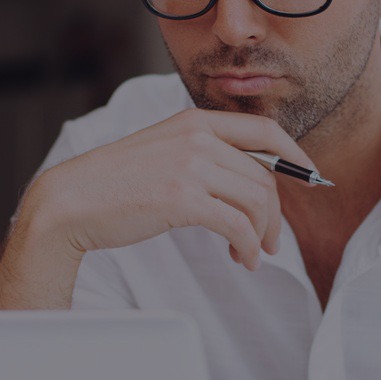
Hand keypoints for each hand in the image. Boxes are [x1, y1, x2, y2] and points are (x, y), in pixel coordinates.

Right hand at [26, 108, 320, 270]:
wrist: (71, 201)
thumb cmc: (114, 184)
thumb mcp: (163, 151)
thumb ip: (202, 153)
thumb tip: (248, 177)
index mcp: (193, 120)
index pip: (265, 130)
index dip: (295, 156)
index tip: (308, 177)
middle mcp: (196, 137)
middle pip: (264, 175)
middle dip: (275, 214)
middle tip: (269, 240)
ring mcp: (189, 166)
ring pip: (256, 201)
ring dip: (261, 234)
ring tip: (251, 254)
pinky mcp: (182, 199)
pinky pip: (237, 225)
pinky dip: (246, 247)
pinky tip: (239, 259)